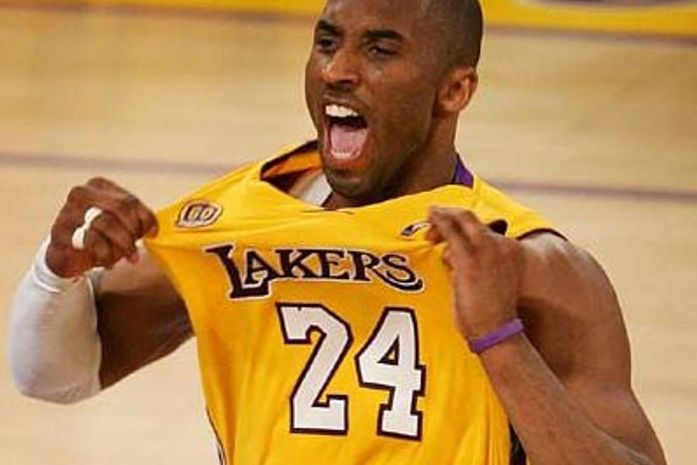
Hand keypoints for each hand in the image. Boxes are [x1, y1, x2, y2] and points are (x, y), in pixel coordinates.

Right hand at [46, 177, 157, 277]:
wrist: (67, 255)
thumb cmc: (99, 236)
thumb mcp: (121, 225)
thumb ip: (137, 221)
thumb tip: (152, 230)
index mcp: (99, 186)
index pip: (130, 201)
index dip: (145, 219)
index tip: (152, 234)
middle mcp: (82, 193)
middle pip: (119, 208)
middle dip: (132, 232)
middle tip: (136, 250)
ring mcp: (68, 211)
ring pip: (105, 222)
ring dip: (121, 245)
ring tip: (127, 258)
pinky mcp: (59, 232)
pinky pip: (90, 240)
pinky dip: (104, 254)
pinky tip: (107, 262)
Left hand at [426, 207, 522, 339]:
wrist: (498, 331)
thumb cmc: (491, 314)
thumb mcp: (490, 282)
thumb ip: (474, 265)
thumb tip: (450, 255)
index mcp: (511, 250)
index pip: (483, 227)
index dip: (462, 223)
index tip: (447, 226)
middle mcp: (501, 246)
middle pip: (471, 218)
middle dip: (450, 213)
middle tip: (434, 214)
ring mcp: (486, 251)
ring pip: (461, 221)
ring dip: (442, 218)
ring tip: (429, 217)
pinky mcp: (469, 260)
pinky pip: (451, 233)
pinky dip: (440, 221)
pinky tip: (430, 216)